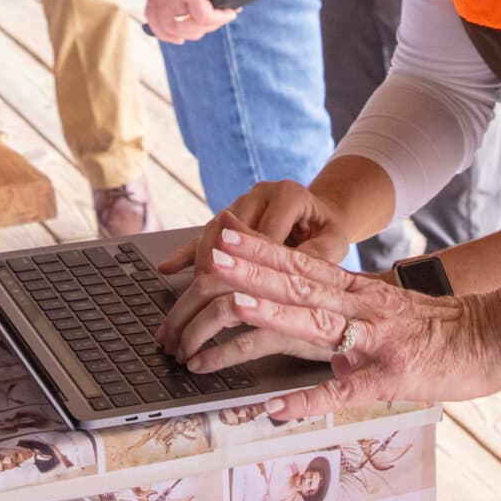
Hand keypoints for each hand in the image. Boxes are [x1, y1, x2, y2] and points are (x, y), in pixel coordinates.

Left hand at [143, 0, 238, 45]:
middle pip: (169, 26)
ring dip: (209, 27)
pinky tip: (229, 12)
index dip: (164, 33)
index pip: (152, 16)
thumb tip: (230, 9)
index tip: (181, 39)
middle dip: (193, 33)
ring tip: (225, 16)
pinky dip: (219, 19)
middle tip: (213, 24)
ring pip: (187, 25)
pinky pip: (204, 16)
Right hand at [155, 181, 352, 359]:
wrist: (322, 212)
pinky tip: (167, 268)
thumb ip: (314, 258)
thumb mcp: (333, 244)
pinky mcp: (228, 216)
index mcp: (287, 195)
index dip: (248, 268)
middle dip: (214, 272)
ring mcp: (239, 203)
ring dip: (198, 269)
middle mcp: (258, 193)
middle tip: (202, 306)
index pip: (263, 234)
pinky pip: (202, 234)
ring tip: (190, 300)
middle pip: (228, 234)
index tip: (235, 299)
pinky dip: (185, 253)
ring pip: (210, 234)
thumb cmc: (329, 231)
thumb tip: (291, 281)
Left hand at [171, 228, 500, 419]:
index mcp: (358, 290)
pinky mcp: (390, 378)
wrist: (493, 338)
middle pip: (300, 283)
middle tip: (213, 254)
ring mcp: (375, 341)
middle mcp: (363, 307)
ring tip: (235, 303)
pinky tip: (276, 406)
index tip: (225, 234)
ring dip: (274, 312)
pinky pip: (343, 392)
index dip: (260, 249)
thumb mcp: (386, 310)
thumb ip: (343, 314)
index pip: (300, 263)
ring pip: (317, 322)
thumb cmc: (437, 329)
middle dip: (252, 269)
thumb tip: (300, 318)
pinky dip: (308, 400)